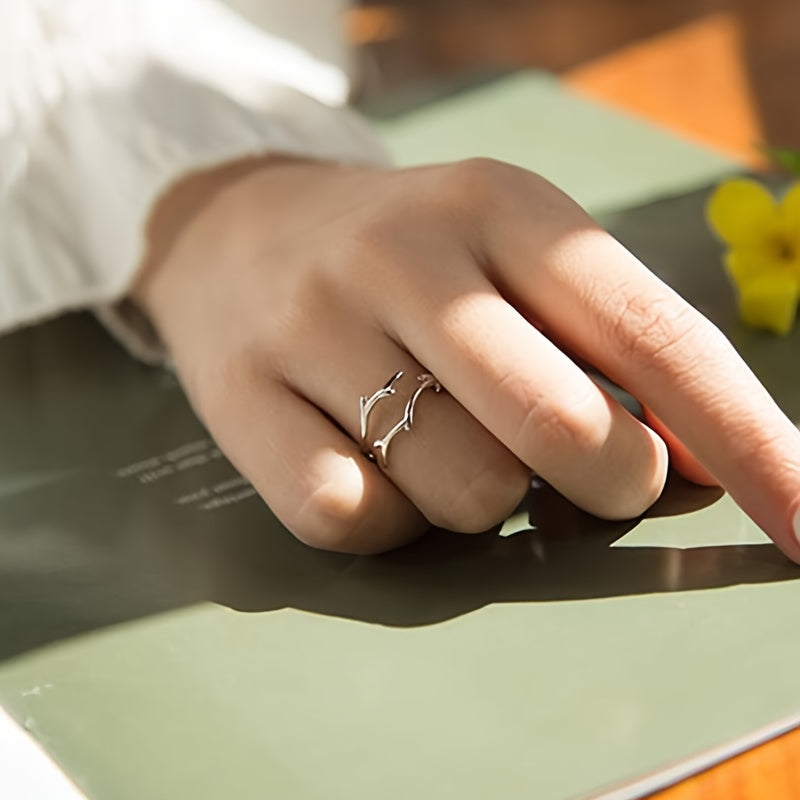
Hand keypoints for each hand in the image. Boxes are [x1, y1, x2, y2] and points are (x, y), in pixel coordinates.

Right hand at [132, 157, 799, 558]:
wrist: (235, 233)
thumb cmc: (400, 260)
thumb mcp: (506, 260)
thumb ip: (602, 352)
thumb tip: (697, 464)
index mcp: (499, 205)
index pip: (656, 337)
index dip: (746, 439)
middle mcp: (404, 255)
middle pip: (564, 429)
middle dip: (603, 480)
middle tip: (583, 472)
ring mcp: (313, 325)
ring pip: (462, 492)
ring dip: (478, 500)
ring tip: (441, 444)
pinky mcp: (238, 397)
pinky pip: (352, 517)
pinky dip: (386, 522)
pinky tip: (368, 467)